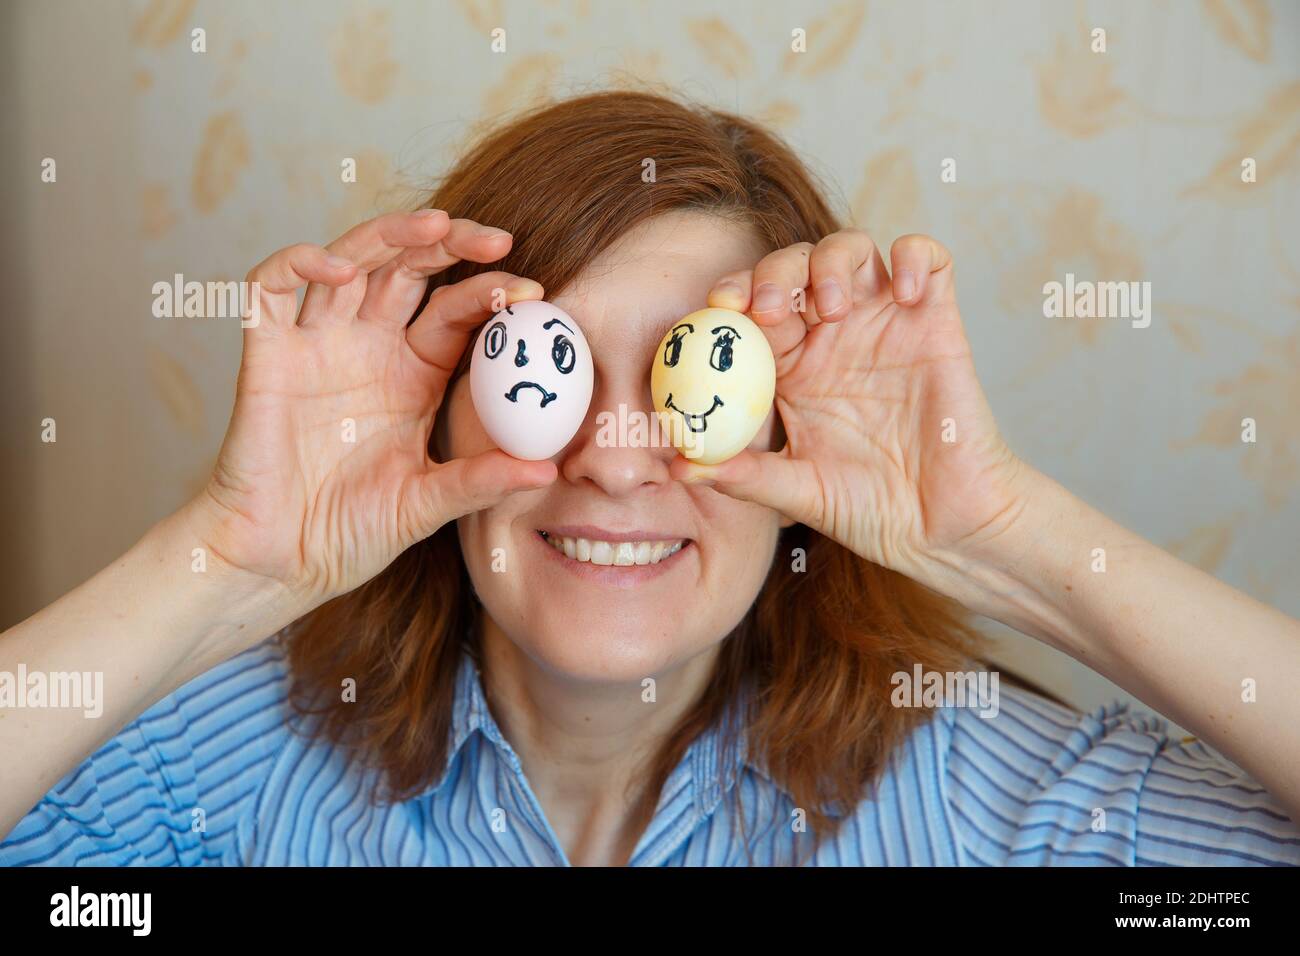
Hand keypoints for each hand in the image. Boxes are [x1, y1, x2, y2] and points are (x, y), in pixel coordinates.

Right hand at [194, 209, 555, 609]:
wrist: (278, 563)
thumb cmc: (350, 533)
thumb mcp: (426, 505)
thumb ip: (479, 481)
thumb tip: (546, 473)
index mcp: (413, 374)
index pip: (455, 311)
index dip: (490, 292)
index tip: (533, 291)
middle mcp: (368, 347)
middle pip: (410, 268)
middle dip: (453, 243)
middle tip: (498, 239)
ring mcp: (316, 344)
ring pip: (352, 260)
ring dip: (391, 234)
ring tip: (438, 225)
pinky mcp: (266, 353)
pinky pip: (272, 287)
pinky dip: (300, 262)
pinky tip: (340, 267)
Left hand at [674, 229, 1030, 587]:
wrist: (944, 527)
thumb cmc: (870, 510)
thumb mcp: (799, 493)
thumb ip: (745, 476)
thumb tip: (682, 466)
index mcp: (791, 367)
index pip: (752, 307)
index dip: (732, 294)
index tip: (719, 309)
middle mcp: (833, 336)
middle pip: (794, 266)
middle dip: (775, 272)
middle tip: (770, 307)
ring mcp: (885, 322)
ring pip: (852, 249)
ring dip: (832, 261)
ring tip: (832, 309)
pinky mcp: (937, 320)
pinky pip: (929, 258)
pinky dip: (914, 256)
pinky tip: (903, 294)